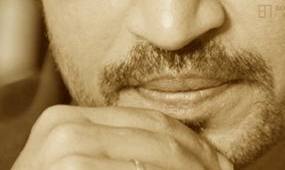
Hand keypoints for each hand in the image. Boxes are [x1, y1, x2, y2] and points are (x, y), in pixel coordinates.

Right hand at [12, 105, 232, 169]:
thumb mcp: (87, 169)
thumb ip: (125, 156)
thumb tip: (200, 160)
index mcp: (67, 120)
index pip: (150, 122)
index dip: (193, 144)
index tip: (221, 163)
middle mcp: (63, 129)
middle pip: (159, 140)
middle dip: (200, 162)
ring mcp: (63, 153)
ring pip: (156, 161)